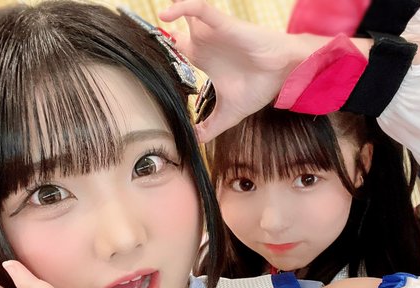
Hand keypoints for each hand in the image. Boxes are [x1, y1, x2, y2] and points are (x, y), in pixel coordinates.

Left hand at [159, 0, 327, 141]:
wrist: (284, 75)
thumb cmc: (259, 86)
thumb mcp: (229, 113)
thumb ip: (211, 127)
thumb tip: (195, 142)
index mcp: (203, 60)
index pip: (175, 52)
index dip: (160, 53)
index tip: (143, 60)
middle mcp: (205, 44)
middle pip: (173, 31)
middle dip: (156, 33)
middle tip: (136, 39)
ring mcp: (212, 33)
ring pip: (184, 13)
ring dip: (169, 11)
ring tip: (148, 16)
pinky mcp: (222, 24)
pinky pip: (200, 8)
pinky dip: (182, 7)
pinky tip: (165, 13)